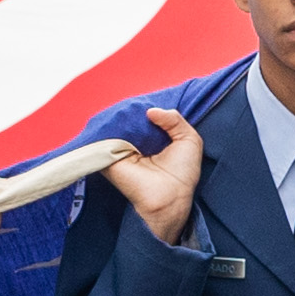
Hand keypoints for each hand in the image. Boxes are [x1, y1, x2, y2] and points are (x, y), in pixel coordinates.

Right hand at [107, 106, 203, 245]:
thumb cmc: (183, 173)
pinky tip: (121, 117)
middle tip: (139, 101)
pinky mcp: (109, 155)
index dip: (146, 106)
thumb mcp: (189, 139)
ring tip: (131, 108)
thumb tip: (151, 111)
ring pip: (117, 123)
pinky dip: (112, 124)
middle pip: (130, 118)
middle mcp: (135, 142)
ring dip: (123, 115)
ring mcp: (120, 148)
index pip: (144, 116)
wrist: (170, 197)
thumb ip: (175, 119)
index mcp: (152, 139)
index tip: (149, 98)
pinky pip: (105, 134)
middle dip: (135, 108)